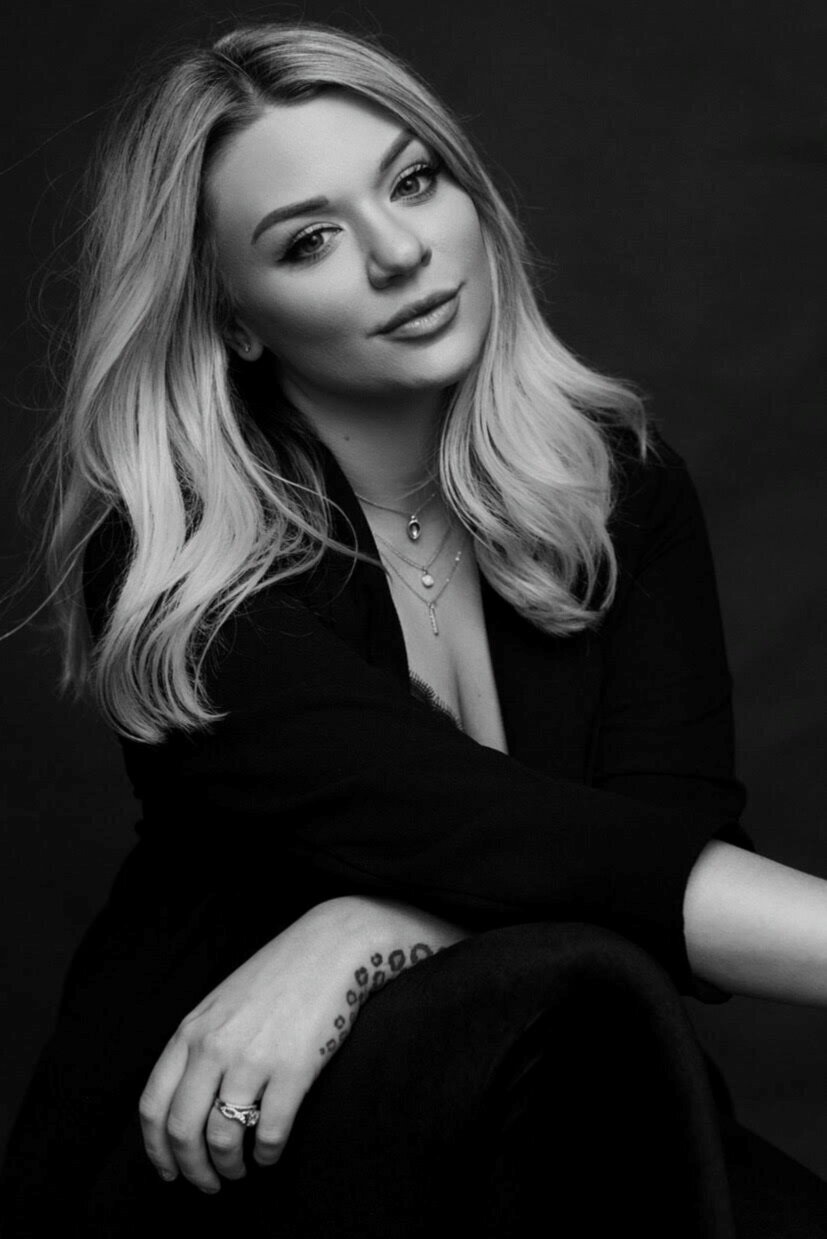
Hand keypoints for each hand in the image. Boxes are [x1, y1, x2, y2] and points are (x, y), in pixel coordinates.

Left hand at [138, 895, 464, 1192]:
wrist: (331, 946)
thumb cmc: (279, 975)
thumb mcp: (222, 1002)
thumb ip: (199, 1044)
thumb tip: (185, 1101)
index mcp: (192, 1031)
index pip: (153, 1105)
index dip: (157, 1149)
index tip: (169, 1171)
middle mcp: (214, 1046)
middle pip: (183, 1130)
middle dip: (192, 1169)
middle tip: (208, 1184)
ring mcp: (253, 1058)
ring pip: (223, 1138)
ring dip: (228, 1166)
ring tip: (239, 1170)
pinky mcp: (293, 1069)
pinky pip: (270, 1132)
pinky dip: (266, 1155)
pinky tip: (271, 1153)